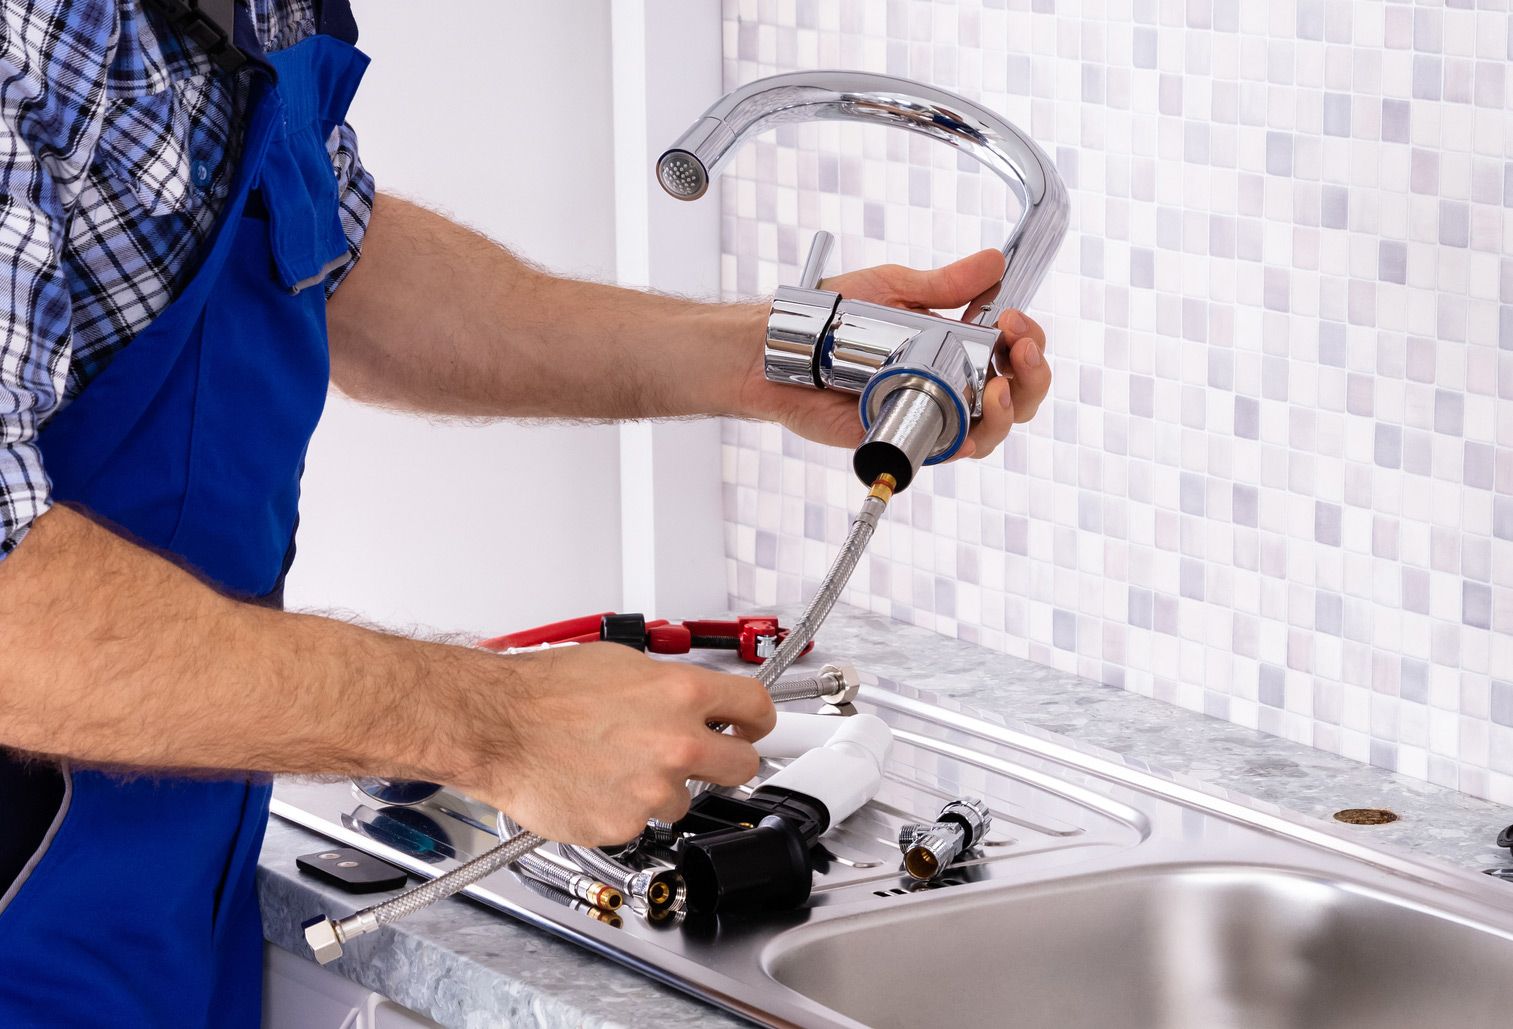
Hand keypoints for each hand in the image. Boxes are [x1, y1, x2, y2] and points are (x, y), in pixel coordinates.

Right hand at [459, 643, 776, 845]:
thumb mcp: (621, 664)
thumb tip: (694, 698)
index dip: (757, 721)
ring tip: (617, 765)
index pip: (756, 708)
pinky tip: (596, 784)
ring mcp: (654, 789)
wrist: (497, 727)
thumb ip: (670, 687)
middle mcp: (678, 744)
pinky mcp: (625, 824)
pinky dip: (623, 808)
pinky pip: (641, 821)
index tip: (751, 727)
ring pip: (685, 800)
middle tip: (700, 757)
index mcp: (682, 694)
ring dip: (662, 788)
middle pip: (743, 766)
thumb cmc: (544, 692)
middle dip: (726, 761)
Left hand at [734, 249, 1049, 460]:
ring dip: (1010, 410)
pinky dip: (966, 442)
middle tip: (1021, 350)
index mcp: (955, 344)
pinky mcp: (903, 438)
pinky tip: (971, 426)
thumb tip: (994, 263)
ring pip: (990, 429)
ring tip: (1001, 387)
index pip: (1012, 349)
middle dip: (1033, 374)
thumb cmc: (833, 317)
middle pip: (1016, 394)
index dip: (1028, 339)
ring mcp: (929, 412)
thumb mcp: (894, 288)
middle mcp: (950, 382)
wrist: (784, 346)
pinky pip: (944, 450)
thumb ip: (945, 283)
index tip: (1015, 321)